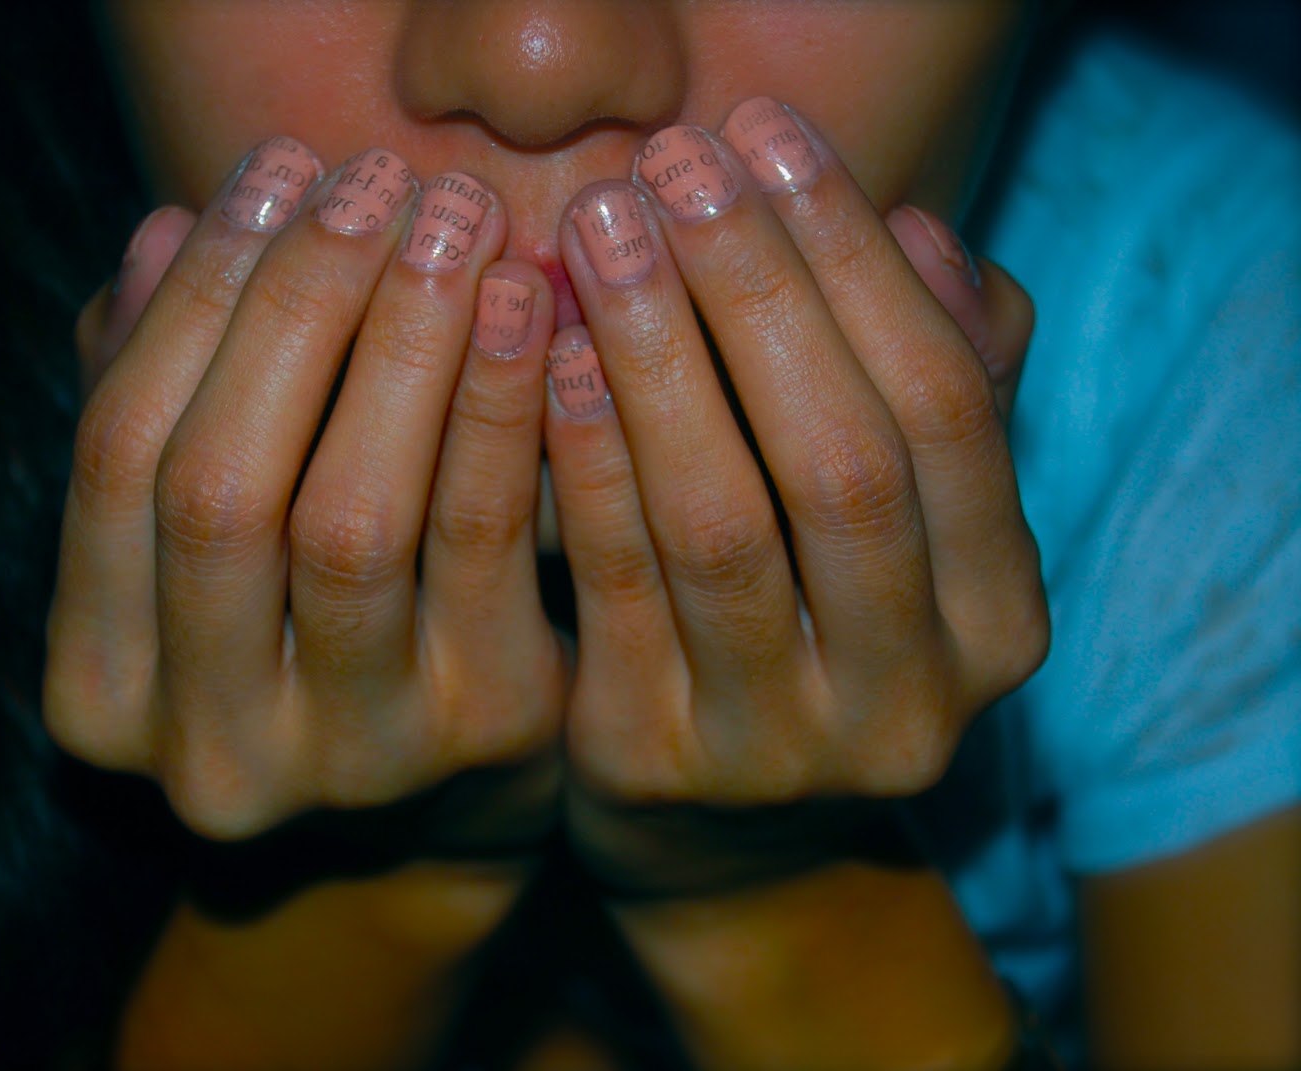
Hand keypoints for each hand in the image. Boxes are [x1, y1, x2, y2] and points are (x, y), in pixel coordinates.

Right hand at [44, 140, 566, 860]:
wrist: (445, 793)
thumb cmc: (308, 628)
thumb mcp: (212, 534)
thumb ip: (170, 397)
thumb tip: (167, 235)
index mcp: (99, 692)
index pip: (117, 459)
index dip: (194, 303)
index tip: (271, 171)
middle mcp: (206, 749)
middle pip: (219, 492)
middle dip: (296, 308)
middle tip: (374, 179)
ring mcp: (351, 757)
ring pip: (354, 520)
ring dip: (403, 343)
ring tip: (453, 219)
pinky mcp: (487, 731)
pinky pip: (490, 541)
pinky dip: (501, 405)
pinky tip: (529, 306)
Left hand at [544, 104, 1047, 895]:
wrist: (723, 835)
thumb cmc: (804, 627)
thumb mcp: (892, 526)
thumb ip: (925, 386)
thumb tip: (917, 236)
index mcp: (998, 616)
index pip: (945, 404)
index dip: (852, 260)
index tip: (765, 137)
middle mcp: (913, 695)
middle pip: (841, 460)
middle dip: (754, 292)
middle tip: (668, 165)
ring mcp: (780, 745)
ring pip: (721, 522)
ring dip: (658, 356)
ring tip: (598, 230)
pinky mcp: (650, 759)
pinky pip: (608, 584)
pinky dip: (580, 457)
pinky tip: (543, 352)